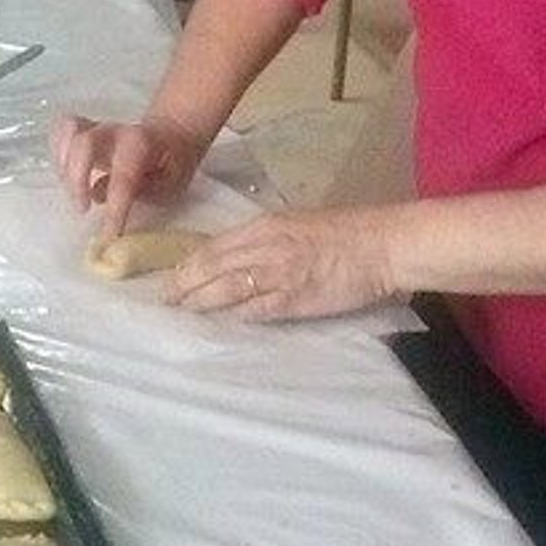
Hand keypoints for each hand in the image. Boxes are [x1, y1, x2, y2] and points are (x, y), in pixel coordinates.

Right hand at [52, 111, 207, 241]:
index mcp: (141, 145)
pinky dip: (57, 150)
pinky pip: (61, 130)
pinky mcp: (84, 128)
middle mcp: (115, 131)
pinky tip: (66, 173)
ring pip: (68, 132)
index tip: (109, 236)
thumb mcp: (170, 185)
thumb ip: (142, 192)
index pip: (122, 178)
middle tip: (83, 209)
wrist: (171, 135)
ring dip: (64, 165)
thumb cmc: (171, 166)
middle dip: (77, 180)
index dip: (114, 209)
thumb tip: (102, 197)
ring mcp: (97, 126)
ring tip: (76, 191)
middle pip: (83, 144)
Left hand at [161, 206, 402, 322]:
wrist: (380, 244)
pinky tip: (220, 322)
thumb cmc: (343, 232)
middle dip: (183, 283)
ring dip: (200, 301)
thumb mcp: (295, 223)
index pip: (212, 246)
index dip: (187, 263)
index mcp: (263, 225)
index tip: (170, 276)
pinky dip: (235, 315)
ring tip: (181, 311)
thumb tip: (236, 254)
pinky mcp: (295, 298)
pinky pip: (257, 308)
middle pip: (211, 266)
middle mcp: (264, 246)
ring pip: (226, 287)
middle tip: (164, 300)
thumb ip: (265, 238)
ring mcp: (278, 273)